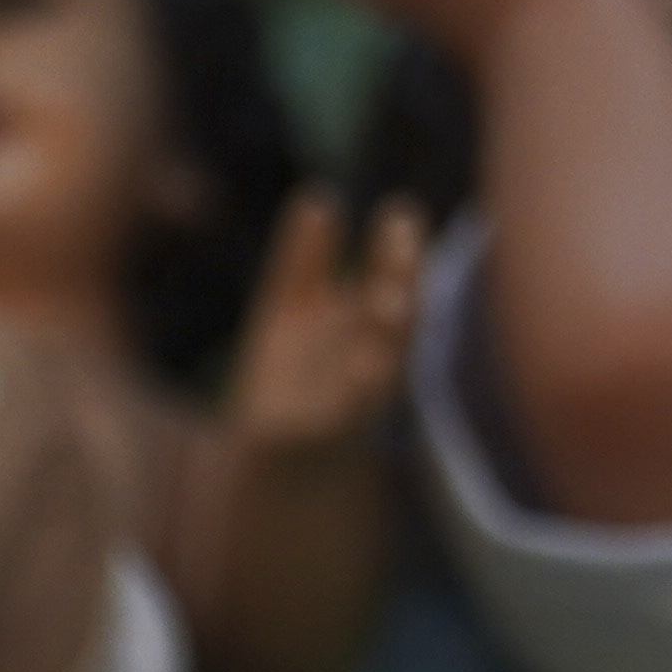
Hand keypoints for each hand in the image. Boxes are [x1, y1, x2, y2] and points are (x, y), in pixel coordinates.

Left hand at [222, 189, 429, 453]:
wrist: (266, 473)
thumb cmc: (289, 388)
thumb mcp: (289, 315)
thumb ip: (304, 261)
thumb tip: (319, 198)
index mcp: (361, 331)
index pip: (386, 285)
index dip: (394, 252)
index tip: (399, 210)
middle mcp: (367, 363)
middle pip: (390, 315)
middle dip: (399, 278)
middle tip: (405, 233)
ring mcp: (352, 403)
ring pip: (380, 364)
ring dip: (389, 334)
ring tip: (392, 301)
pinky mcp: (325, 438)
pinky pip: (347, 415)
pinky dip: (356, 392)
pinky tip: (360, 367)